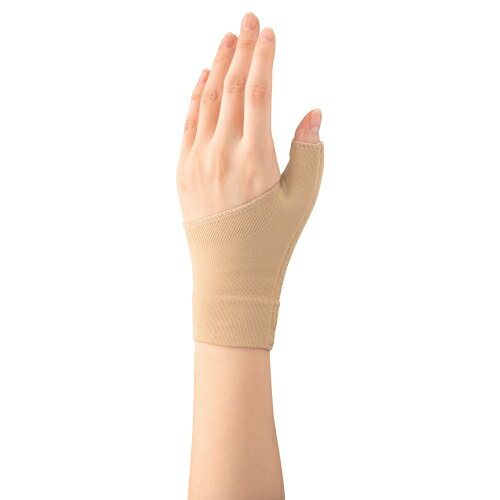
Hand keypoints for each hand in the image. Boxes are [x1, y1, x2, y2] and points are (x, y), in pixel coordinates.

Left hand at [176, 12, 321, 221]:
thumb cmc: (271, 240)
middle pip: (231, 88)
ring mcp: (196, 162)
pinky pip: (188, 123)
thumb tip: (313, 112)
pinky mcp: (183, 172)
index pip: (258, 92)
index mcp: (254, 158)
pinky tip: (203, 77)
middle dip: (240, 49)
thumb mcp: (301, 199)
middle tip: (248, 19)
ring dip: (217, 66)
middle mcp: (221, 154)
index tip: (267, 31)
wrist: (230, 276)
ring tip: (227, 40)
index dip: (262, 57)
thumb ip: (308, 152)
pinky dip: (196, 96)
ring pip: (207, 101)